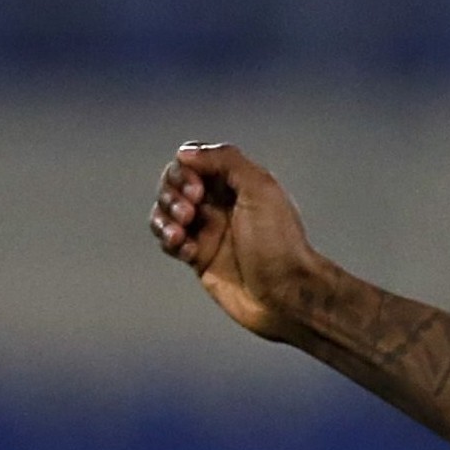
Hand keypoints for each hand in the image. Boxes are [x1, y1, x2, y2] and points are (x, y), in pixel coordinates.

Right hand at [150, 142, 324, 343]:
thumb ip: (225, 160)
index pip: (193, 161)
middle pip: (174, 184)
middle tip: (190, 213)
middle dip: (173, 195)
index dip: (185, 171)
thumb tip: (185, 153)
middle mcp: (220, 204)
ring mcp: (208, 230)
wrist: (284, 295)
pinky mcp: (199, 257)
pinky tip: (188, 251)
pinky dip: (170, 241)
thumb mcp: (260, 189)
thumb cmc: (279, 244)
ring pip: (166, 211)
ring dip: (164, 218)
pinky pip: (169, 240)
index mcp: (235, 183)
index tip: (197, 189)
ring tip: (180, 234)